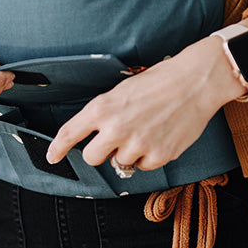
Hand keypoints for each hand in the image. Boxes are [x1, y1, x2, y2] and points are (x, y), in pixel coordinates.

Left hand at [46, 36, 245, 170]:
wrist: (195, 81)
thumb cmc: (159, 81)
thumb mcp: (122, 90)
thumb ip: (106, 114)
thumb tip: (97, 135)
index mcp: (102, 108)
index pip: (69, 133)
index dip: (57, 148)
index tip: (52, 157)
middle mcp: (115, 128)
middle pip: (91, 158)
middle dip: (99, 152)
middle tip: (113, 141)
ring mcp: (137, 144)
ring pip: (120, 163)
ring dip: (129, 152)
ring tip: (146, 130)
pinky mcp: (158, 156)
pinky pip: (145, 166)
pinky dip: (150, 156)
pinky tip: (161, 136)